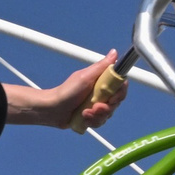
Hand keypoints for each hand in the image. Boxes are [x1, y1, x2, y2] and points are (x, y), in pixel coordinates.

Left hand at [7, 52, 128, 130]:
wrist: (53, 109)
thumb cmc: (67, 91)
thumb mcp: (85, 77)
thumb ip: (101, 66)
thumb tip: (114, 52)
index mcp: (102, 82)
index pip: (121, 87)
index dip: (120, 94)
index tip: (112, 98)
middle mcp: (101, 94)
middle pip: (116, 102)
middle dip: (106, 108)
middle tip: (95, 107)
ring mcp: (97, 106)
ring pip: (108, 114)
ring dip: (97, 116)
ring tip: (84, 113)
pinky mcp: (92, 117)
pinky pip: (100, 122)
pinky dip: (92, 122)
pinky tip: (83, 118)